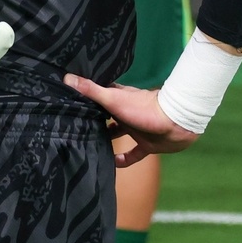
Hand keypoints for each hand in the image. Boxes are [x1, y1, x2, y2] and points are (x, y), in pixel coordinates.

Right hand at [62, 73, 201, 163]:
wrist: (175, 123)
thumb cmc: (142, 108)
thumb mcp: (113, 98)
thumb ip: (92, 91)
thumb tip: (67, 78)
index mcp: (119, 99)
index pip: (99, 96)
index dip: (86, 98)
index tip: (69, 102)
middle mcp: (126, 113)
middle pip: (106, 117)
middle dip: (94, 121)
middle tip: (75, 129)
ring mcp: (136, 129)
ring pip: (118, 134)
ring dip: (107, 140)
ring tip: (89, 146)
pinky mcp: (147, 145)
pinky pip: (133, 154)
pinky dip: (123, 160)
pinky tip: (113, 164)